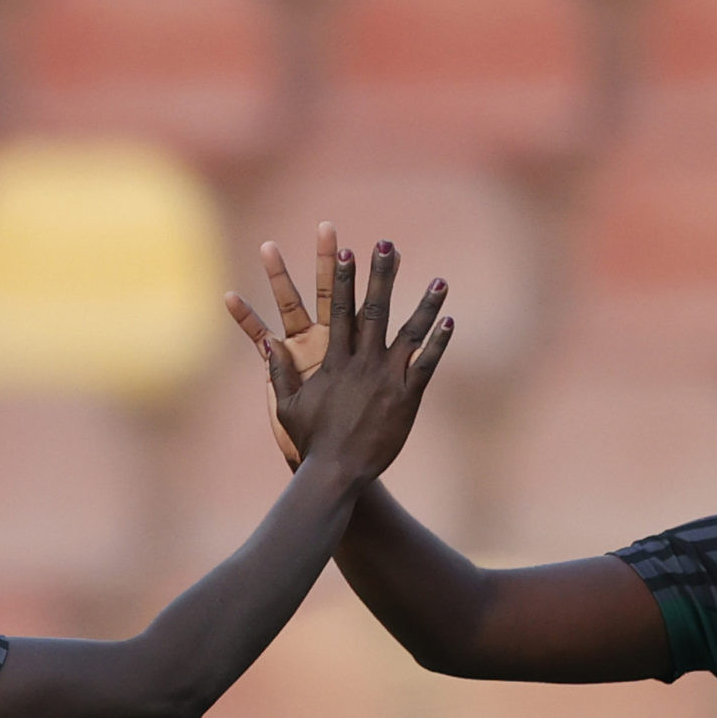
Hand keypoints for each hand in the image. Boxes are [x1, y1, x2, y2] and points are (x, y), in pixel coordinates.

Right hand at [225, 234, 450, 485]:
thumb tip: (266, 343)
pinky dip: (437, 343)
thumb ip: (278, 372)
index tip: (348, 251)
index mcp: (333, 361)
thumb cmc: (310, 442)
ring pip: (408, 333)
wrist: (336, 472)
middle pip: (373, 310)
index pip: (340, 311)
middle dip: (381, 276)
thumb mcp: (287, 405)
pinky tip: (450, 322)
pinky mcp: (406, 399)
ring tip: (440, 280)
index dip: (345, 280)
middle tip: (388, 245)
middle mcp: (361, 363)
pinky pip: (425, 365)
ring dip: (425, 305)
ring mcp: (386, 379)